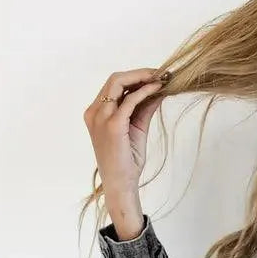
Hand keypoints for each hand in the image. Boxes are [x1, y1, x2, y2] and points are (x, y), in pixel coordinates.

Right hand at [83, 67, 168, 201]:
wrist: (121, 184)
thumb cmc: (127, 161)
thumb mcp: (136, 129)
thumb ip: (143, 108)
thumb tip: (158, 90)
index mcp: (95, 113)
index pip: (113, 85)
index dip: (134, 77)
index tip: (154, 76)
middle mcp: (94, 112)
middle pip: (114, 79)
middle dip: (139, 73)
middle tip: (160, 73)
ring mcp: (101, 117)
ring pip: (119, 83)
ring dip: (142, 77)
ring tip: (161, 78)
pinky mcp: (113, 125)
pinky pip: (129, 100)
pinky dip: (144, 91)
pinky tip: (157, 89)